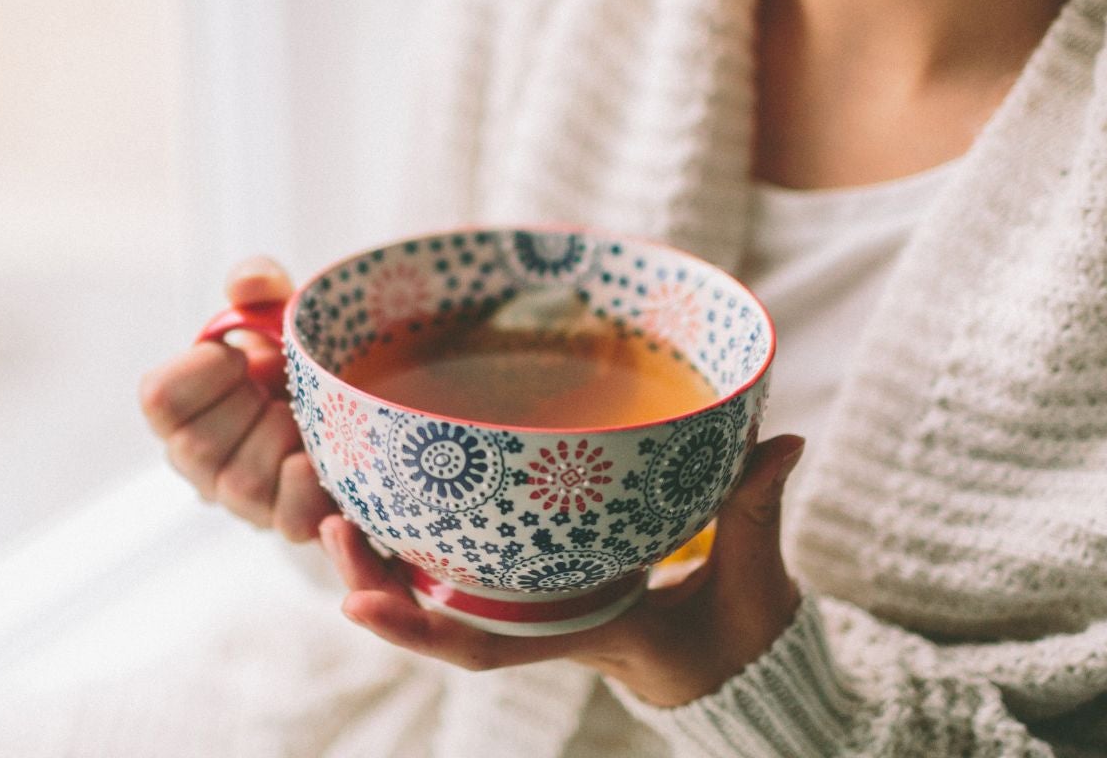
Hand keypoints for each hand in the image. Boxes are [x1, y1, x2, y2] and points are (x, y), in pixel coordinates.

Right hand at [138, 256, 336, 541]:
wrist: (357, 399)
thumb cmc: (296, 356)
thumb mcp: (277, 310)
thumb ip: (257, 283)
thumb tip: (249, 284)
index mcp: (181, 408)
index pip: (159, 400)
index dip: (202, 372)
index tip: (237, 355)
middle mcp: (200, 463)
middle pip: (197, 448)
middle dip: (247, 405)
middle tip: (280, 386)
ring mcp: (244, 502)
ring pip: (244, 483)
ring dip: (285, 437)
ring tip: (308, 416)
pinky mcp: (292, 524)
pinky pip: (292, 522)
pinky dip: (312, 493)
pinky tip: (325, 469)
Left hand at [318, 433, 808, 708]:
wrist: (746, 664)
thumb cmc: (743, 631)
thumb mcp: (755, 577)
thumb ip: (755, 508)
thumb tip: (779, 443)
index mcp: (584, 631)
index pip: (489, 646)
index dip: (421, 628)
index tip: (357, 605)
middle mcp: (546, 621)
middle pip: (441, 614)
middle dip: (376, 577)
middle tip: (327, 523)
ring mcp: (540, 601)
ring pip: (443, 588)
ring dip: (384, 554)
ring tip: (333, 506)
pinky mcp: (546, 577)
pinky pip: (472, 563)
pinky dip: (424, 537)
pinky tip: (388, 494)